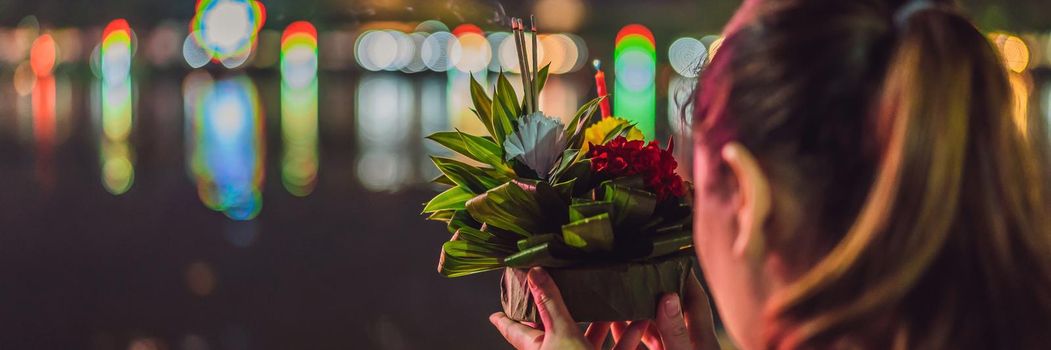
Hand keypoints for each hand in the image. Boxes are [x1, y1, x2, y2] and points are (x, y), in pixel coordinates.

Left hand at [489, 267, 650, 349]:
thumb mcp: (562, 333)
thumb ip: (551, 304)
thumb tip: (534, 274)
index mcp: (539, 349)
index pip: (515, 330)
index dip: (505, 319)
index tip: (495, 312)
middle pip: (556, 330)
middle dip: (564, 311)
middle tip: (561, 290)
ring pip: (590, 338)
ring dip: (601, 322)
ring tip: (609, 302)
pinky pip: (614, 349)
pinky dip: (625, 337)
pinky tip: (638, 323)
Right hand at [580, 273, 719, 349]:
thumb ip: (675, 332)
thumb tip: (667, 296)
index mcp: (700, 339)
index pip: (694, 299)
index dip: (683, 276)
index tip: (667, 257)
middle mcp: (690, 346)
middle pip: (670, 312)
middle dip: (650, 294)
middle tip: (629, 276)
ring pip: (656, 332)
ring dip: (636, 318)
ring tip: (614, 301)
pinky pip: (649, 348)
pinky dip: (632, 340)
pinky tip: (614, 333)